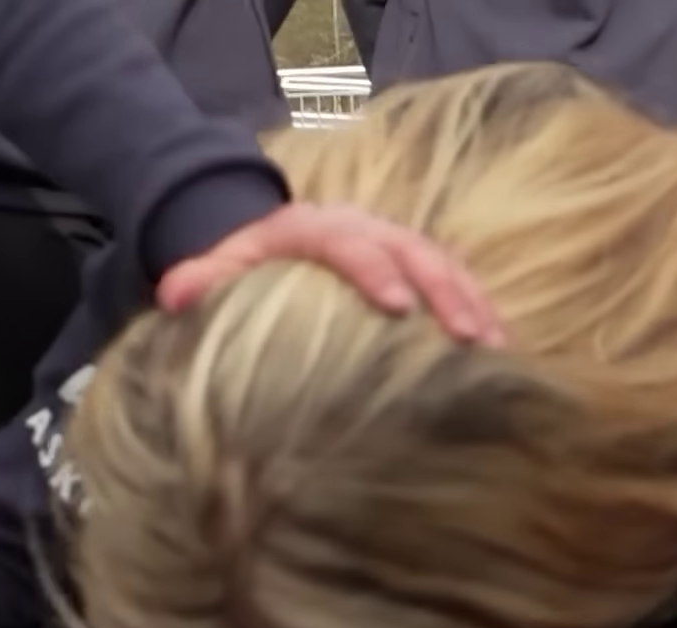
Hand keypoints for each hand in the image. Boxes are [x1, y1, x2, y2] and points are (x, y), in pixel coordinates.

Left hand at [154, 202, 506, 346]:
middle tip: (467, 337)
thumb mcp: (217, 264)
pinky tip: (500, 350)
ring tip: (495, 348)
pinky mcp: (415, 263)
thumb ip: (198, 279)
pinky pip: (454, 280)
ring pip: (444, 264)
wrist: (271, 235)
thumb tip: (176, 294)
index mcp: (317, 228)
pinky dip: (479, 308)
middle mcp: (366, 228)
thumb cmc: (248, 262)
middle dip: (444, 292)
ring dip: (473, 303)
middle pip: (414, 250)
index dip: (374, 270)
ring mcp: (397, 243)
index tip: (396, 306)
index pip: (350, 244)